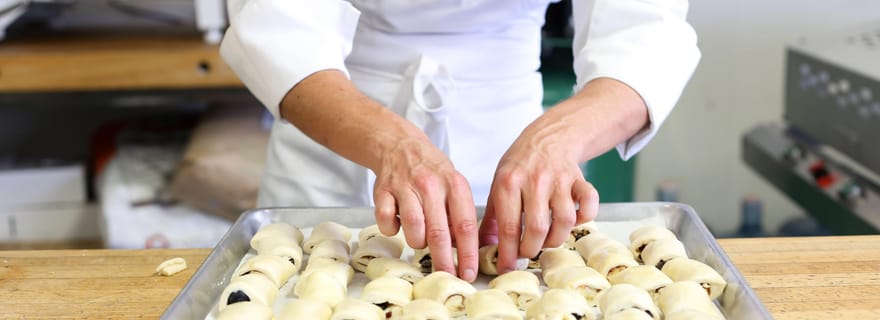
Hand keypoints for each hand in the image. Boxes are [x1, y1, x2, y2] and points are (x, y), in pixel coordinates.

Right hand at [372, 138, 478, 281]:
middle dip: (444, 261)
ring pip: (413, 229)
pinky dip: (392, 229)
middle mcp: (431, 185)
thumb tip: (466, 250)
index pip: (466, 225)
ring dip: (417, 242)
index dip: (468, 253)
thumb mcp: (454, 185)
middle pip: (439, 233)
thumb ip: (460, 215)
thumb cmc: (432, 171)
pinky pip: (387, 222)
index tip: (469, 273)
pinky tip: (398, 222)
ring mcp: (405, 187)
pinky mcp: (383, 191)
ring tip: (420, 238)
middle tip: (447, 276)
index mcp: (455, 184)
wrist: (399, 144)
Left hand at [478, 78, 648, 272]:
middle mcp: (535, 180)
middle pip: (537, 228)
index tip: (507, 267)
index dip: (508, 252)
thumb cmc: (521, 164)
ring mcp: (560, 179)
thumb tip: (481, 246)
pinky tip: (574, 221)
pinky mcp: (580, 179)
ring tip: (546, 240)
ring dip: (556, 238)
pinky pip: (589, 202)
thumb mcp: (499, 183)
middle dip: (531, 249)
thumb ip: (492, 216)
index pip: (508, 226)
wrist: (549, 136)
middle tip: (527, 252)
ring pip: (564, 221)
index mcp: (509, 182)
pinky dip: (585, 217)